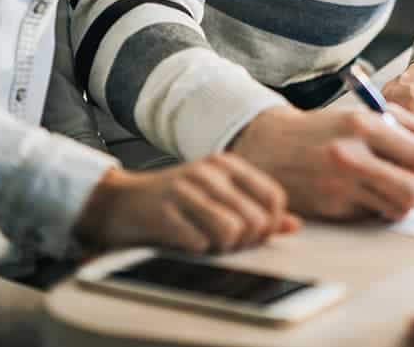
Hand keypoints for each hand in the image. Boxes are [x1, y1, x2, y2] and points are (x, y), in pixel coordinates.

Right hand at [74, 154, 298, 253]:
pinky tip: (187, 243)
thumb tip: (294, 225)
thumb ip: (255, 208)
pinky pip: (200, 243)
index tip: (254, 234)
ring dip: (223, 248)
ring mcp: (187, 189)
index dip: (270, 224)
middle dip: (246, 241)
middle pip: (256, 219)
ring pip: (232, 231)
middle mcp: (211, 172)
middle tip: (227, 242)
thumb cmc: (175, 201)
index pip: (274, 197)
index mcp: (229, 164)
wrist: (119, 201)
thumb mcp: (218, 195)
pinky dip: (198, 251)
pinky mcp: (164, 212)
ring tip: (208, 243)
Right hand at [230, 104, 413, 221]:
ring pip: (400, 203)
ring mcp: (341, 181)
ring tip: (413, 196)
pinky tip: (379, 199)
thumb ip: (399, 131)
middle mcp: (353, 151)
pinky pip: (375, 214)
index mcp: (365, 122)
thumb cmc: (323, 131)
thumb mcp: (359, 117)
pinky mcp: (332, 205)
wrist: (267, 147)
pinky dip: (386, 210)